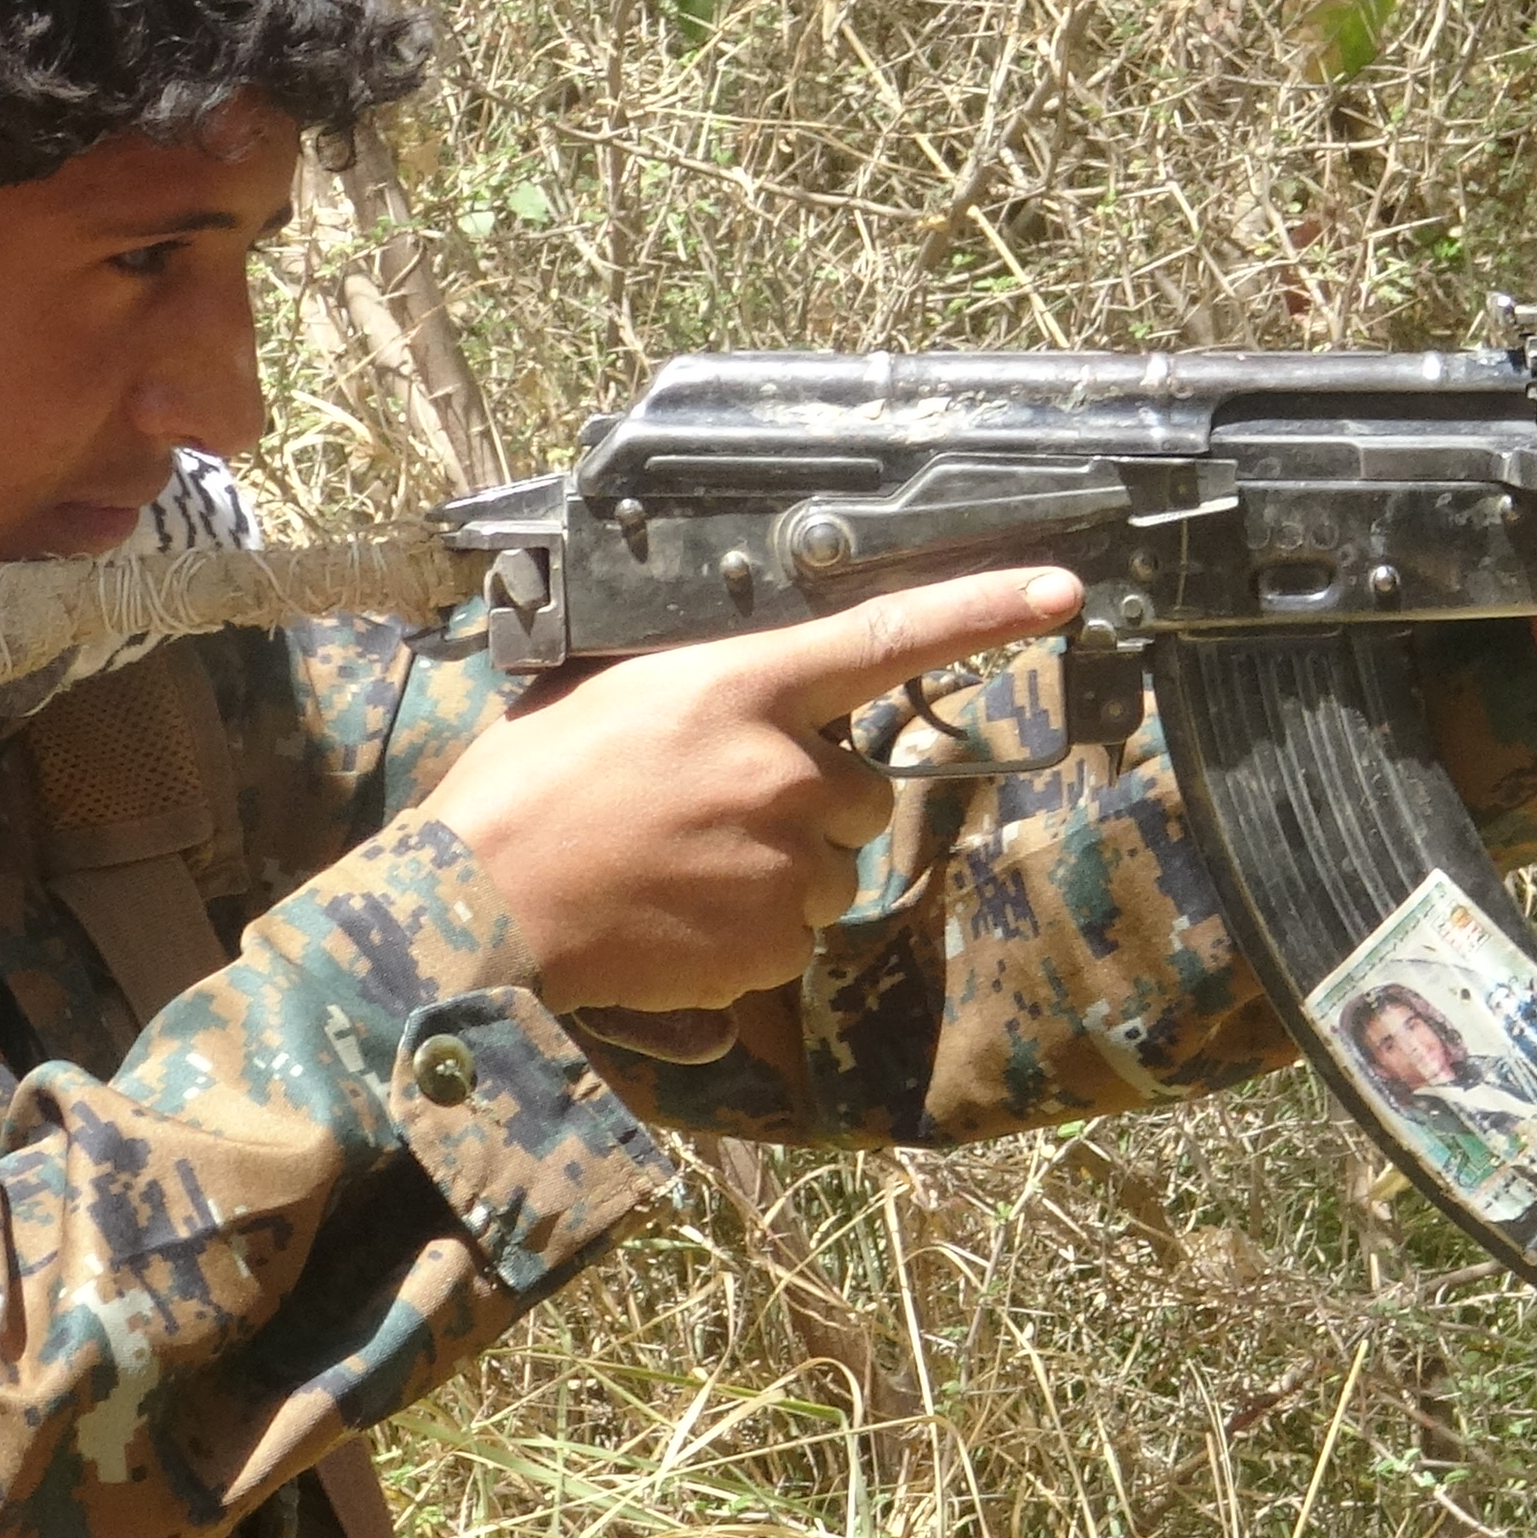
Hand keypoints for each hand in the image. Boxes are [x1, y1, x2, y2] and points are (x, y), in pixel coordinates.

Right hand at [426, 566, 1082, 1013]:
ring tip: (674, 873)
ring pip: (825, 869)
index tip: (1062, 592)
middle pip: (860, 790)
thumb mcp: (605, 697)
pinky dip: (745, 938)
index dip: (986, 611)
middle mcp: (783, 770)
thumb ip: (696, 692)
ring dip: (775, 873)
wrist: (474, 909)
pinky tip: (672, 923)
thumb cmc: (520, 792)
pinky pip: (790, 940)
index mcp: (739, 686)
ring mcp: (783, 862)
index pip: (888, 636)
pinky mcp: (771, 945)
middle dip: (808, 805)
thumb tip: (731, 703)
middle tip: (712, 816)